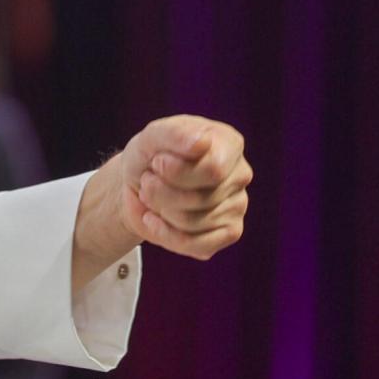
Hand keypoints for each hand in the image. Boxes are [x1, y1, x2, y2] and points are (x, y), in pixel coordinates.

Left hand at [117, 115, 251, 259]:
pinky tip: (154, 219)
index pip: (213, 169)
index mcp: (228, 143)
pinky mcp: (229, 233)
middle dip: (161, 192)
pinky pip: (198, 245)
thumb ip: (174, 134)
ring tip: (152, 196)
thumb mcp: (151, 137)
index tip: (157, 162)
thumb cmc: (150, 155)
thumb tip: (202, 143)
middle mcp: (240, 173)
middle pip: (201, 197)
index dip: (176, 171)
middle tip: (148, 180)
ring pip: (194, 221)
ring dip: (160, 210)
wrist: (137, 185)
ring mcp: (238, 205)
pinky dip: (166, 234)